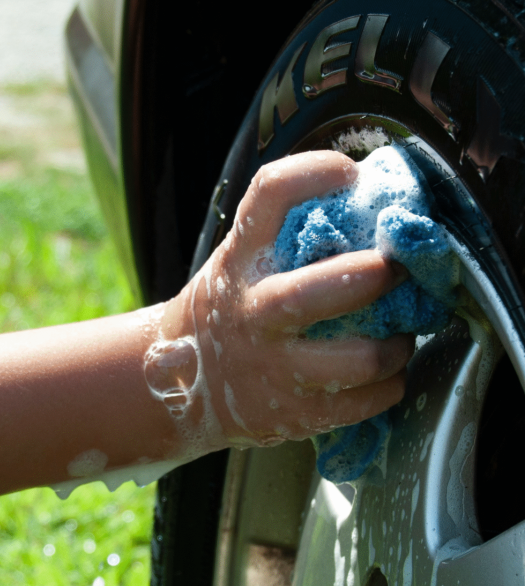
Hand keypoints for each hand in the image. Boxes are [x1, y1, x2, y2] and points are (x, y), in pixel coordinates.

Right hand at [158, 151, 413, 452]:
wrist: (185, 385)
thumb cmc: (230, 309)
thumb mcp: (239, 263)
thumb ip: (286, 236)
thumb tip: (368, 195)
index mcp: (241, 260)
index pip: (270, 194)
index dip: (316, 172)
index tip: (351, 175)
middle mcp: (253, 312)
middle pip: (314, 292)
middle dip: (373, 276)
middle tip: (398, 269)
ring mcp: (273, 367)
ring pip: (358, 360)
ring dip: (396, 345)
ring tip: (400, 335)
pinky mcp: (294, 414)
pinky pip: (365, 401)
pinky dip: (391, 384)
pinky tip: (386, 372)